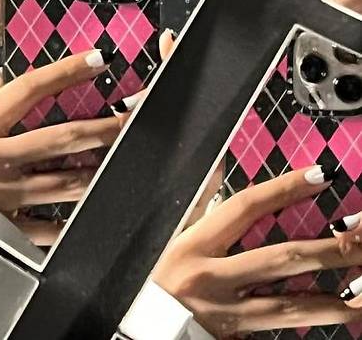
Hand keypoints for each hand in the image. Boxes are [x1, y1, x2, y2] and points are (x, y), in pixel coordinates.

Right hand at [0, 50, 124, 244]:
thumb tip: (4, 86)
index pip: (29, 90)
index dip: (66, 72)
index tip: (97, 60)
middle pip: (61, 138)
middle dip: (103, 128)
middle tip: (132, 117)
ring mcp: (2, 196)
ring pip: (64, 181)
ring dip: (97, 169)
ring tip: (123, 158)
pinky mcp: (3, 228)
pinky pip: (47, 227)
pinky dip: (70, 219)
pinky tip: (92, 210)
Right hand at [152, 167, 361, 337]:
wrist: (143, 328)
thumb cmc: (160, 274)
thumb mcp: (174, 234)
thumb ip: (201, 199)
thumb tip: (219, 163)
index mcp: (196, 242)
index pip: (247, 207)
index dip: (284, 190)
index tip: (320, 177)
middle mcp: (214, 276)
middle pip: (281, 259)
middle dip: (327, 248)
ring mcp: (230, 312)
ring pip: (291, 304)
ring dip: (335, 295)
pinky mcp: (240, 335)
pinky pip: (284, 326)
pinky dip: (316, 317)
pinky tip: (345, 309)